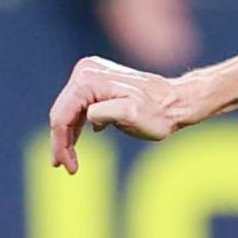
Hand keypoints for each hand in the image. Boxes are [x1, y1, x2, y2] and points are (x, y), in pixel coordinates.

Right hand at [49, 54, 203, 167]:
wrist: (177, 102)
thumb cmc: (157, 113)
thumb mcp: (131, 115)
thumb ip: (104, 113)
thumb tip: (87, 117)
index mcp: (89, 79)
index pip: (62, 115)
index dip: (60, 143)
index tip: (68, 166)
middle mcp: (86, 71)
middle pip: (61, 112)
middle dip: (60, 141)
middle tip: (65, 167)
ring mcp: (90, 75)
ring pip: (68, 111)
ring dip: (66, 136)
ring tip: (68, 162)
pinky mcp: (96, 83)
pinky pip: (79, 107)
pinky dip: (77, 126)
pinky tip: (77, 143)